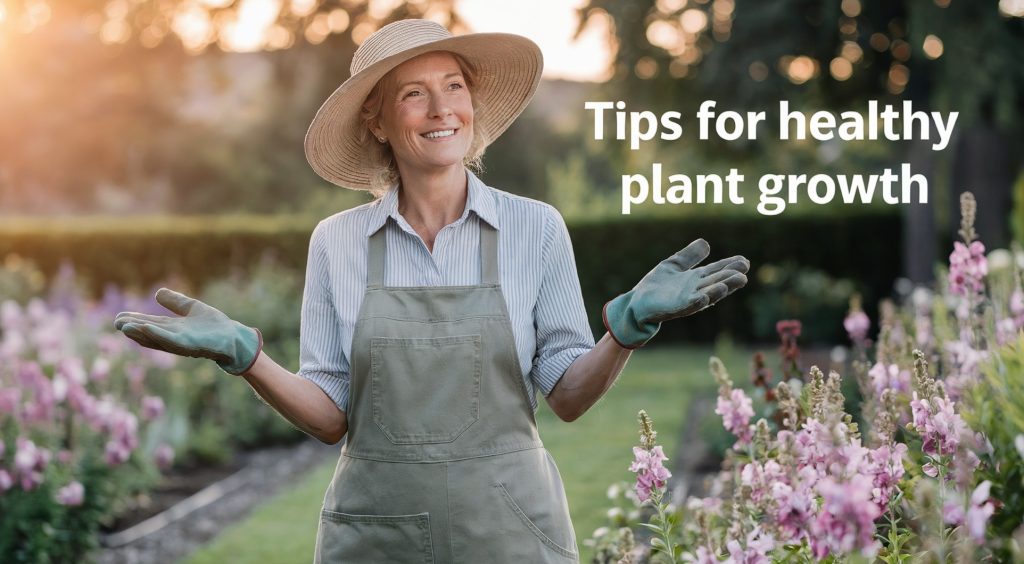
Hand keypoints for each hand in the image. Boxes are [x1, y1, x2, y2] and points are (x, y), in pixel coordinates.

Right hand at [114, 288, 262, 374]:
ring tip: (124, 326)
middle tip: (116, 322)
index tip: (119, 317)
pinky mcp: (190, 345)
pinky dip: (157, 334)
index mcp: (174, 328)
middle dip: (134, 328)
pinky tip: (145, 328)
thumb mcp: (192, 308)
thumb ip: (176, 302)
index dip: (136, 321)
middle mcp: (174, 337)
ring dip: (140, 332)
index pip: (151, 324)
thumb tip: (157, 292)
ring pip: (156, 337)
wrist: (234, 338)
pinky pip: (171, 339)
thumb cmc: (215, 326)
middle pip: (150, 332)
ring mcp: (181, 342)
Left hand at [602, 239, 748, 348]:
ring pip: (708, 293)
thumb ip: (689, 255)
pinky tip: (704, 297)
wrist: (637, 303)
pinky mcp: (675, 308)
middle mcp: (695, 289)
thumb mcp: (673, 265)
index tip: (744, 260)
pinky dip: (697, 301)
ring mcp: (686, 299)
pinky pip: (688, 305)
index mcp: (696, 279)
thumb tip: (706, 242)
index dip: (730, 265)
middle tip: (744, 271)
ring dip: (721, 288)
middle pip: (717, 281)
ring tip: (735, 281)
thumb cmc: (656, 286)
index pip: (717, 270)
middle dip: (731, 277)